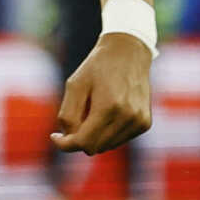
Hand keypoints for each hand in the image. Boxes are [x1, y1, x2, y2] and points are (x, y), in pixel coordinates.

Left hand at [50, 33, 153, 154]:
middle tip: (75, 116)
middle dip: (79, 137)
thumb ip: (68, 115)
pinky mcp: (144, 123)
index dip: (65, 144)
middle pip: (94, 147)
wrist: (128, 51)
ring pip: (106, 146)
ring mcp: (139, 121)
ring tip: (94, 109)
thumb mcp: (74, 85)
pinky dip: (108, 132)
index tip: (55, 136)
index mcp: (109, 107)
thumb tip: (69, 139)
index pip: (84, 143)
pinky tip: (107, 112)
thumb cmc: (97, 68)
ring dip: (94, 135)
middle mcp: (128, 117)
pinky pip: (118, 140)